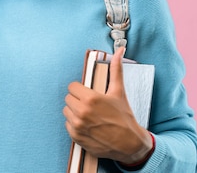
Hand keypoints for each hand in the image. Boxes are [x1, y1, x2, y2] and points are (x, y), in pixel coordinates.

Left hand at [63, 47, 152, 163]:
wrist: (129, 144)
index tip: (87, 92)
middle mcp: (81, 112)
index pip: (72, 87)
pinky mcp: (76, 137)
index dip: (80, 89)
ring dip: (74, 111)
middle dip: (77, 99)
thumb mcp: (119, 92)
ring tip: (88, 114)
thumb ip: (116, 70)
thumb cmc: (124, 117)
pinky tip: (87, 124)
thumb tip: (119, 51)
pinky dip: (75, 124)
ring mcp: (77, 126)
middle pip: (68, 98)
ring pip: (66, 111)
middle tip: (89, 104)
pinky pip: (67, 125)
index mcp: (90, 99)